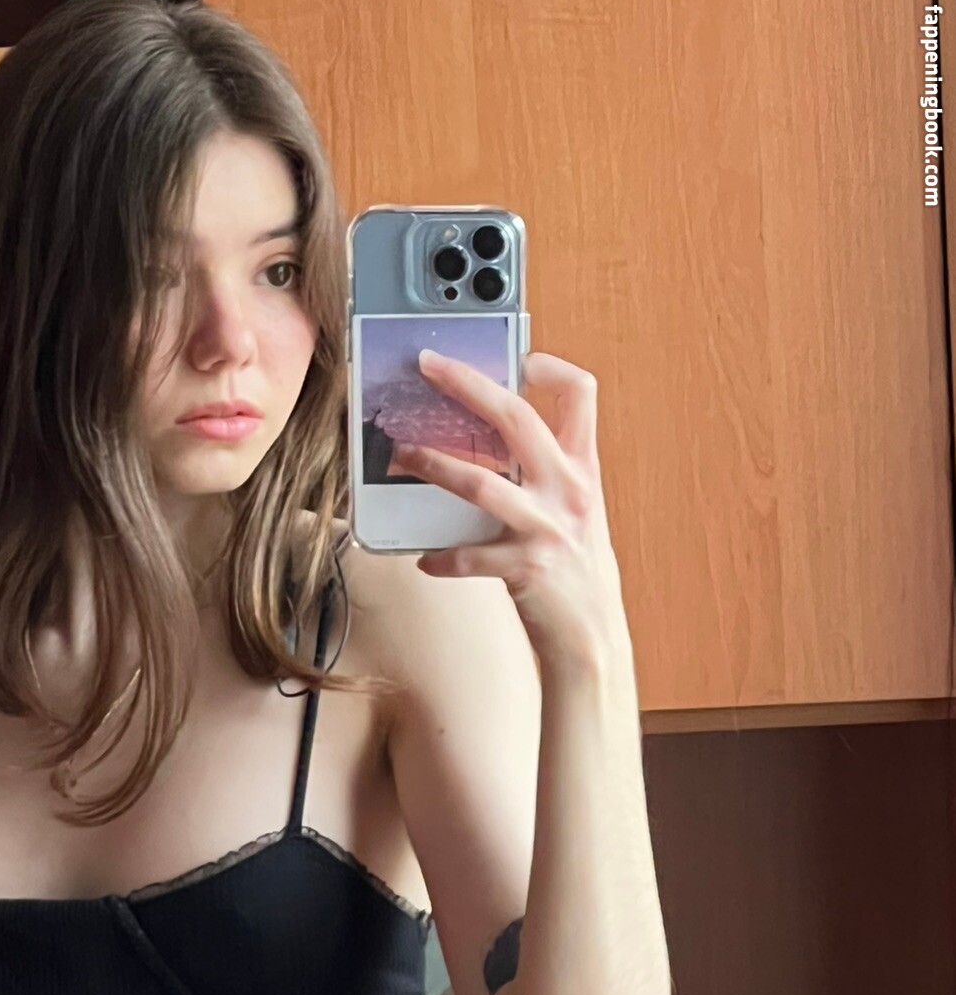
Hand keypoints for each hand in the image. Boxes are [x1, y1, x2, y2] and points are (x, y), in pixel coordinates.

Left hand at [392, 349, 629, 672]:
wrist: (593, 637)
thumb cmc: (576, 572)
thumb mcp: (575, 512)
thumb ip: (545, 475)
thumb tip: (491, 441)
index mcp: (581, 470)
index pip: (580, 395)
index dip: (551, 367)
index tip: (519, 357)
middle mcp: (568, 491)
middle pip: (517, 418)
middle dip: (467, 384)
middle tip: (427, 365)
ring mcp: (547, 528)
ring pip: (480, 482)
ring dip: (433, 464)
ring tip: (401, 455)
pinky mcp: (526, 568)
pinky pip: (469, 556)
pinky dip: (443, 557)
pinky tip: (425, 560)